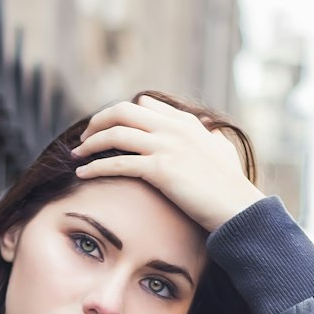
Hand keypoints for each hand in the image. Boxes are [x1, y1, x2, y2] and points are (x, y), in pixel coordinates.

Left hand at [70, 95, 264, 232]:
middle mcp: (173, 128)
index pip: (144, 105)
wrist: (238, 207)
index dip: (120, 115)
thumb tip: (211, 133)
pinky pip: (118, 163)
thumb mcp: (223, 153)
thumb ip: (212, 139)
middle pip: (122, 112)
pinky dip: (95, 166)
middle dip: (97, 122)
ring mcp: (166, 146)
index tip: (105, 128)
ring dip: (90, 143)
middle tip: (84, 138)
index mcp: (185, 123)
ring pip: (115, 133)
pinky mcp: (160, 169)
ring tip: (76, 154)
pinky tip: (82, 173)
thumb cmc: (231, 187)